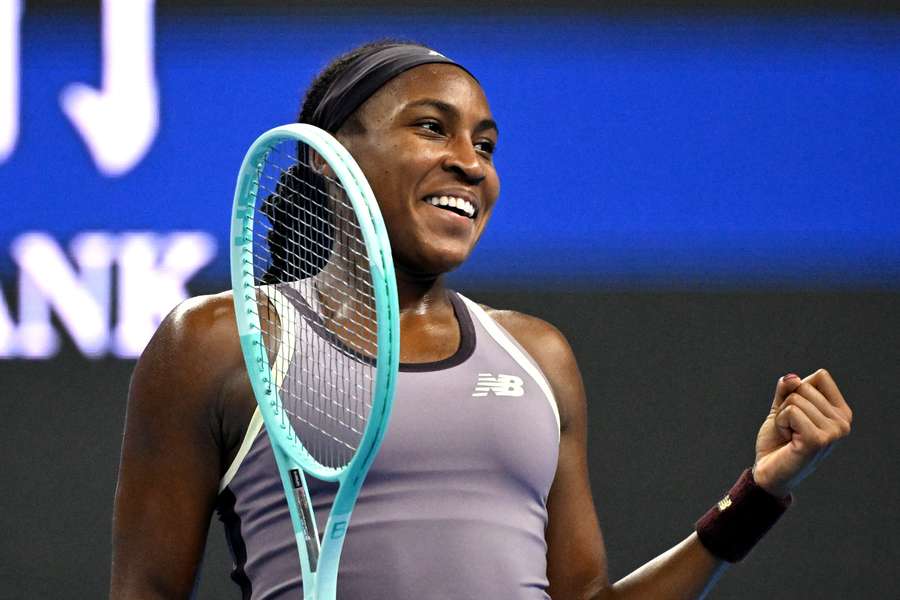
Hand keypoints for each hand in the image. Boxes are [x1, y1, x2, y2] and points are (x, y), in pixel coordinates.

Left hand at [753, 369, 852, 497]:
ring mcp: (834, 432)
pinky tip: (787, 440)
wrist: (767, 472)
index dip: (798, 390)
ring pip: (795, 399)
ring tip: (789, 435)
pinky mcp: (818, 440)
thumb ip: (787, 390)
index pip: (821, 377)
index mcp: (841, 413)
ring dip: (782, 416)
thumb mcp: (782, 408)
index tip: (796, 415)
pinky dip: (780, 422)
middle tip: (790, 429)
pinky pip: (791, 411)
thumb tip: (791, 377)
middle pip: (805, 386)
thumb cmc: (778, 441)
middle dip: (787, 405)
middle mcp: (843, 423)